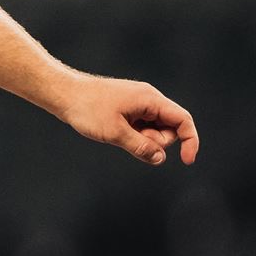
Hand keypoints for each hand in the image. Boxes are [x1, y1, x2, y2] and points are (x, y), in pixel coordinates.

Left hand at [53, 73, 199, 166]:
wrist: (65, 94)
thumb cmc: (88, 109)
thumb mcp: (115, 132)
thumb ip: (140, 146)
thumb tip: (160, 159)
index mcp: (150, 99)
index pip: (183, 119)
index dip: (190, 140)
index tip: (187, 161)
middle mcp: (148, 100)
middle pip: (169, 128)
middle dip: (156, 142)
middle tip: (130, 139)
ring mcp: (138, 105)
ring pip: (154, 130)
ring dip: (143, 140)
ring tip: (118, 134)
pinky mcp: (129, 110)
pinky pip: (142, 128)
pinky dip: (135, 136)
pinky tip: (115, 133)